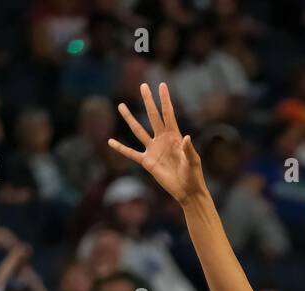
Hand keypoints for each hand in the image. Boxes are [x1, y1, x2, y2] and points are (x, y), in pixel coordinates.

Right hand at [108, 83, 207, 204]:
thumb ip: (188, 149)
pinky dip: (121, 148)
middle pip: (153, 116)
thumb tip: (186, 137)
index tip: (162, 85)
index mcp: (175, 136)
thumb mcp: (193, 161)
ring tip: (121, 106)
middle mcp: (162, 139)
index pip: (168, 114)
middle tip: (143, 86)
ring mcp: (153, 149)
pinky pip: (131, 154)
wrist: (187, 191)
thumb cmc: (194, 175)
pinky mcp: (147, 162)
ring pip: (138, 131)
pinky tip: (110, 141)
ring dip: (130, 118)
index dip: (165, 100)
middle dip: (148, 101)